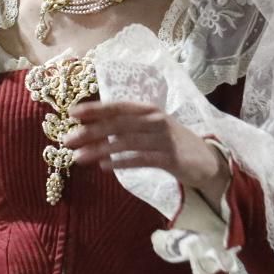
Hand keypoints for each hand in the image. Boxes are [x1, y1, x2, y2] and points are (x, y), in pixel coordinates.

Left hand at [65, 101, 229, 204]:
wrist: (206, 160)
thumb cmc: (170, 144)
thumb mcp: (148, 131)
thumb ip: (124, 128)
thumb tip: (90, 130)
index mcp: (149, 111)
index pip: (119, 106)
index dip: (96, 109)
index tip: (72, 113)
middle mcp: (156, 120)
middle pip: (119, 123)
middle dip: (91, 131)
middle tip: (67, 140)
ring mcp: (164, 139)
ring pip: (127, 141)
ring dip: (100, 149)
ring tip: (78, 157)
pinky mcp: (171, 158)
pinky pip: (142, 159)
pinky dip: (122, 162)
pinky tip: (104, 167)